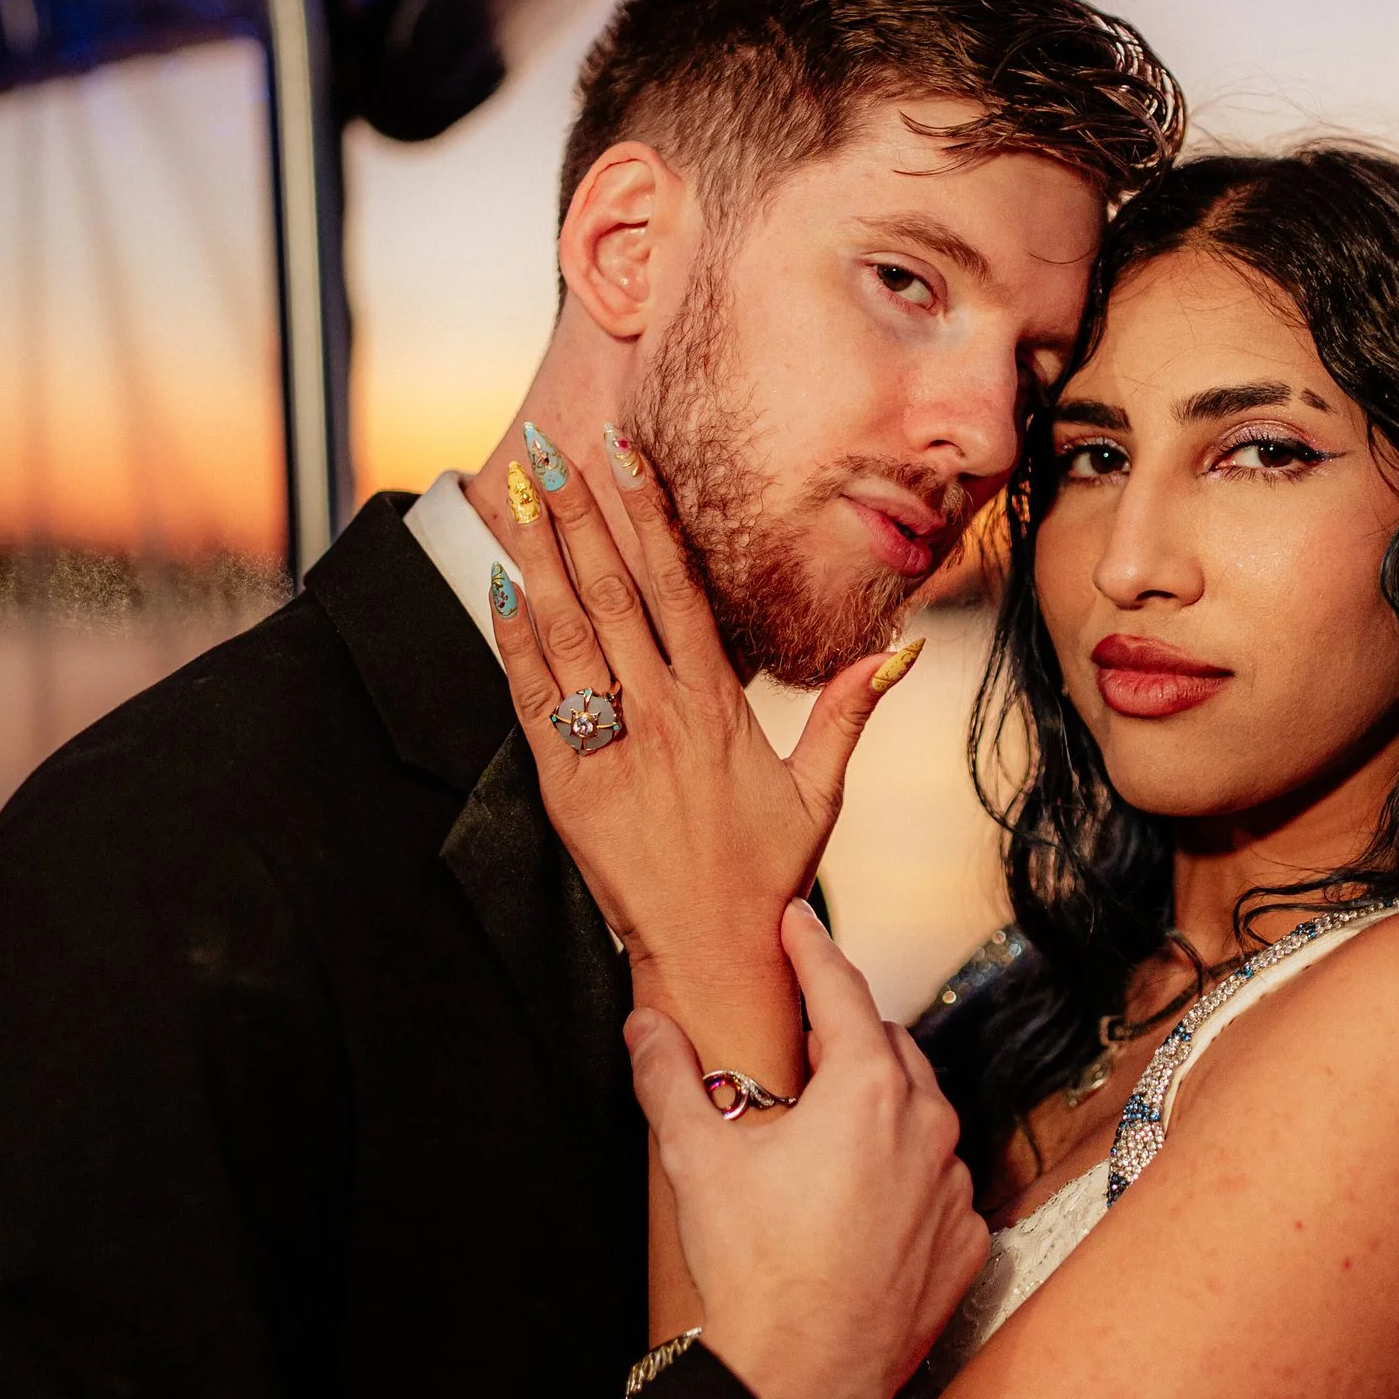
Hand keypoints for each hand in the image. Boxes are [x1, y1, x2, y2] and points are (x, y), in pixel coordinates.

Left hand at [489, 426, 922, 1036]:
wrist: (712, 949)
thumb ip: (849, 714)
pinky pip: (534, 702)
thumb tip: (897, 653)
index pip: (677, 586)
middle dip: (578, 515)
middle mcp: (661, 714)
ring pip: (567, 634)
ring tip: (517, 494)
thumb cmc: (766, 873)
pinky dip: (515, 644)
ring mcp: (610, 748)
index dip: (647, 514)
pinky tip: (501, 589)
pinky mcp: (567, 787)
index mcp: (717, 705)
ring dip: (538, 559)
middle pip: (612, 592)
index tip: (625, 455)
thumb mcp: (820, 793)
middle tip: (550, 449)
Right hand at [626, 902, 986, 1398]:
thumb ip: (669, 1077)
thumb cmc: (756, 1271)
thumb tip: (646, 1027)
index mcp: (867, 1091)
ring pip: (923, 1116)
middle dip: (846, 1032)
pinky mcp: (965, 1244)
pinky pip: (939, 1186)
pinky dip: (906, 1176)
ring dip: (882, 1106)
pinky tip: (863, 1197)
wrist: (804, 1382)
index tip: (799, 922)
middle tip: (802, 1035)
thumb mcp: (696, 1158)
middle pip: (889, 1048)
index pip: (841, 991)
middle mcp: (928, 1128)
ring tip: (829, 1122)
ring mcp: (953, 1190)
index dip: (814, 949)